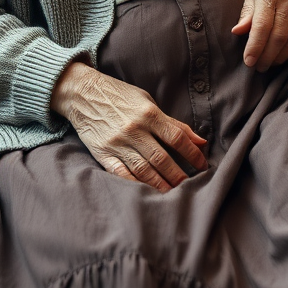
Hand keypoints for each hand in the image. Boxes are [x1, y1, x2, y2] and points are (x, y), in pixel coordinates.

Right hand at [51, 61, 207, 190]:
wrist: (83, 93)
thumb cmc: (120, 96)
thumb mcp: (148, 101)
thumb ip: (173, 123)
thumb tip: (200, 140)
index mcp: (148, 113)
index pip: (177, 137)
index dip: (192, 153)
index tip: (203, 165)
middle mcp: (134, 129)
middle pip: (161, 158)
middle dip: (178, 174)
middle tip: (190, 185)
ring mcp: (118, 143)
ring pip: (144, 169)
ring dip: (160, 184)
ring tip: (173, 193)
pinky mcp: (103, 154)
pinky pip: (121, 174)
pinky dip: (135, 185)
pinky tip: (147, 192)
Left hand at [232, 0, 287, 70]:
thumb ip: (247, 9)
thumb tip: (238, 32)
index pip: (262, 27)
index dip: (255, 47)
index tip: (248, 61)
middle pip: (278, 37)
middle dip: (267, 56)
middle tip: (258, 67)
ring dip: (282, 55)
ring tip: (270, 62)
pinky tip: (285, 52)